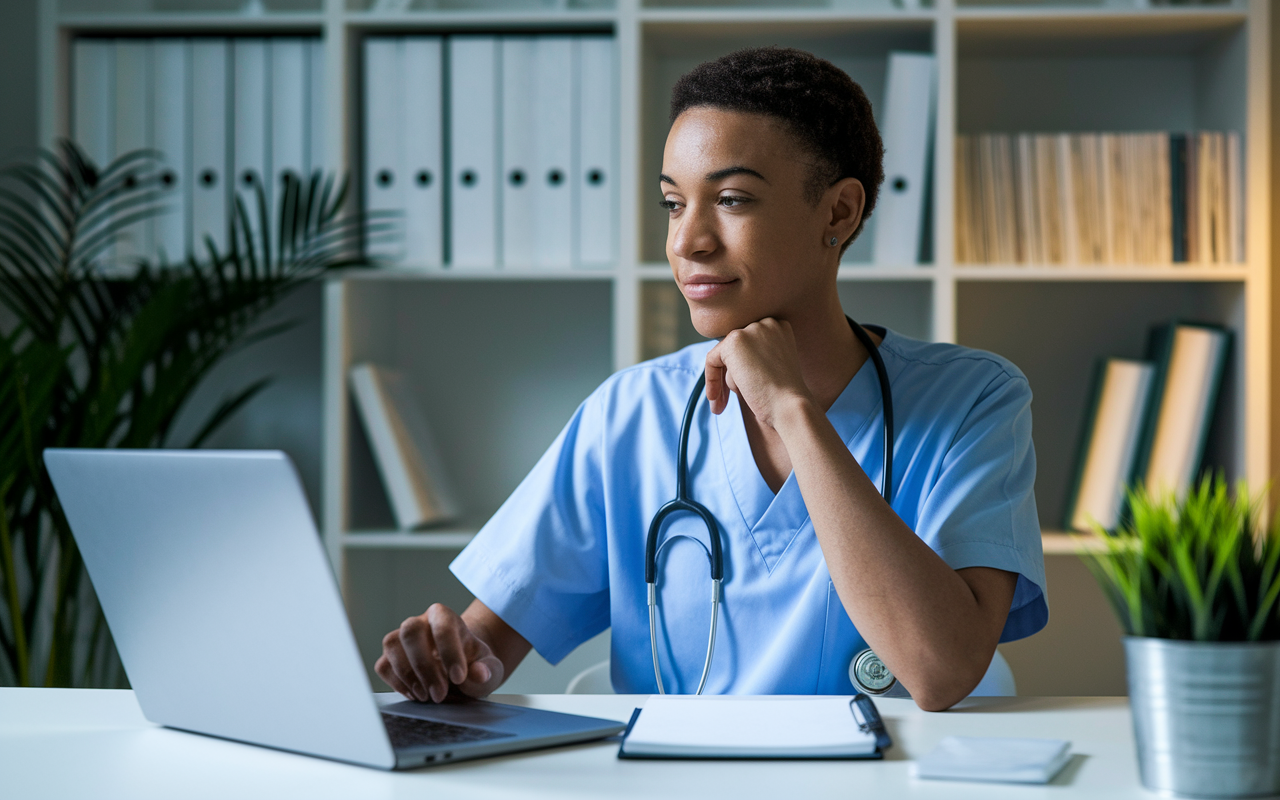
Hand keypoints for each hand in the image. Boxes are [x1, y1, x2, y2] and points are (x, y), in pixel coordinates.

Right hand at [375, 603, 504, 702]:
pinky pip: (383, 666)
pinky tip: (415, 694)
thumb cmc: (473, 665)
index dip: (450, 652)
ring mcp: (402, 638)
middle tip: (439, 694)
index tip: (459, 678)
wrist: (460, 671)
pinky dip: (396, 683)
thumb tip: (479, 673)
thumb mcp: (489, 668)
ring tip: (426, 697)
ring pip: (392, 645)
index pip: (443, 626)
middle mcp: (420, 622)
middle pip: (411, 631)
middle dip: (424, 666)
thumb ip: (487, 670)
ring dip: (407, 675)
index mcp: (446, 617)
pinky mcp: (390, 657)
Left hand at [704, 318, 810, 428]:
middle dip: (731, 375)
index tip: (741, 391)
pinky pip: (712, 360)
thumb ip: (755, 358)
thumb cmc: (784, 397)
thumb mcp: (774, 369)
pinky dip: (711, 379)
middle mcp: (767, 323)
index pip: (750, 344)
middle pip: (737, 349)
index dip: (743, 368)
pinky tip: (715, 400)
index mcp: (780, 328)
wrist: (789, 406)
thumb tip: (729, 362)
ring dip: (723, 380)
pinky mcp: (734, 341)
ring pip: (725, 356)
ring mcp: (751, 329)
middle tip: (724, 401)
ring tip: (721, 405)